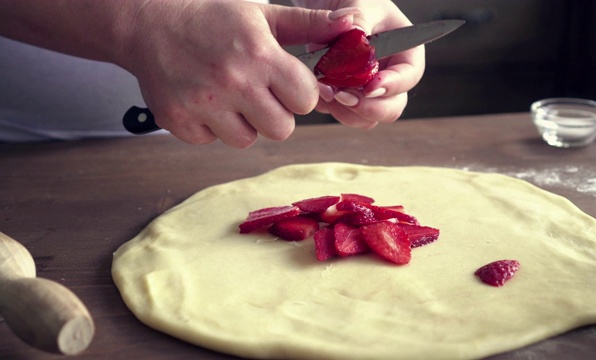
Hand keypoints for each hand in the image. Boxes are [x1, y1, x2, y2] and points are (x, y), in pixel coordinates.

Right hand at [121, 1, 353, 145]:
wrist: (148, 22)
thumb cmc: (211, 16)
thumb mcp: (264, 14)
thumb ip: (309, 25)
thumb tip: (352, 27)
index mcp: (260, 55)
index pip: (306, 100)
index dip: (300, 94)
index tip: (286, 83)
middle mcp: (232, 82)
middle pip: (281, 129)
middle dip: (276, 114)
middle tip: (258, 93)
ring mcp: (203, 104)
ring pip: (246, 140)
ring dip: (243, 123)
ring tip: (229, 96)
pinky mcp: (178, 120)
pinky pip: (212, 141)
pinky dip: (211, 127)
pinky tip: (204, 100)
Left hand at [294, 0, 425, 128]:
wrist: (327, 6)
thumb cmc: (352, 0)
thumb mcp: (358, 3)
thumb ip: (359, 22)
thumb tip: (357, 38)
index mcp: (405, 52)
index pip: (409, 76)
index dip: (392, 86)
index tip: (370, 87)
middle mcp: (390, 76)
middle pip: (392, 107)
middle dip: (367, 108)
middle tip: (342, 96)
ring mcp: (369, 90)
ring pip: (367, 118)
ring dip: (345, 111)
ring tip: (324, 89)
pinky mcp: (348, 96)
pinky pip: (343, 114)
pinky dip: (330, 107)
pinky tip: (317, 88)